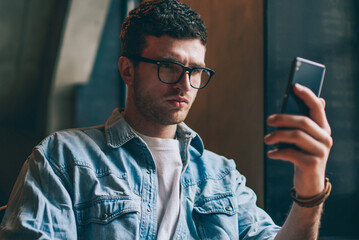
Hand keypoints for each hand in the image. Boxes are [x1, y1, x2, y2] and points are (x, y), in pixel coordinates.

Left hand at [264, 83, 332, 197]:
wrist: (310, 184)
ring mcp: (320, 152)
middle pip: (303, 122)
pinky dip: (277, 152)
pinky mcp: (312, 164)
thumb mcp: (303, 140)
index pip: (317, 108)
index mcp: (323, 129)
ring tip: (266, 139)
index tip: (294, 85)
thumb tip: (308, 101)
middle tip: (268, 120)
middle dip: (283, 118)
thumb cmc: (303, 156)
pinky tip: (270, 154)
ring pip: (296, 136)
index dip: (307, 95)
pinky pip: (291, 153)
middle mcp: (325, 138)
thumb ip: (302, 123)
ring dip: (277, 136)